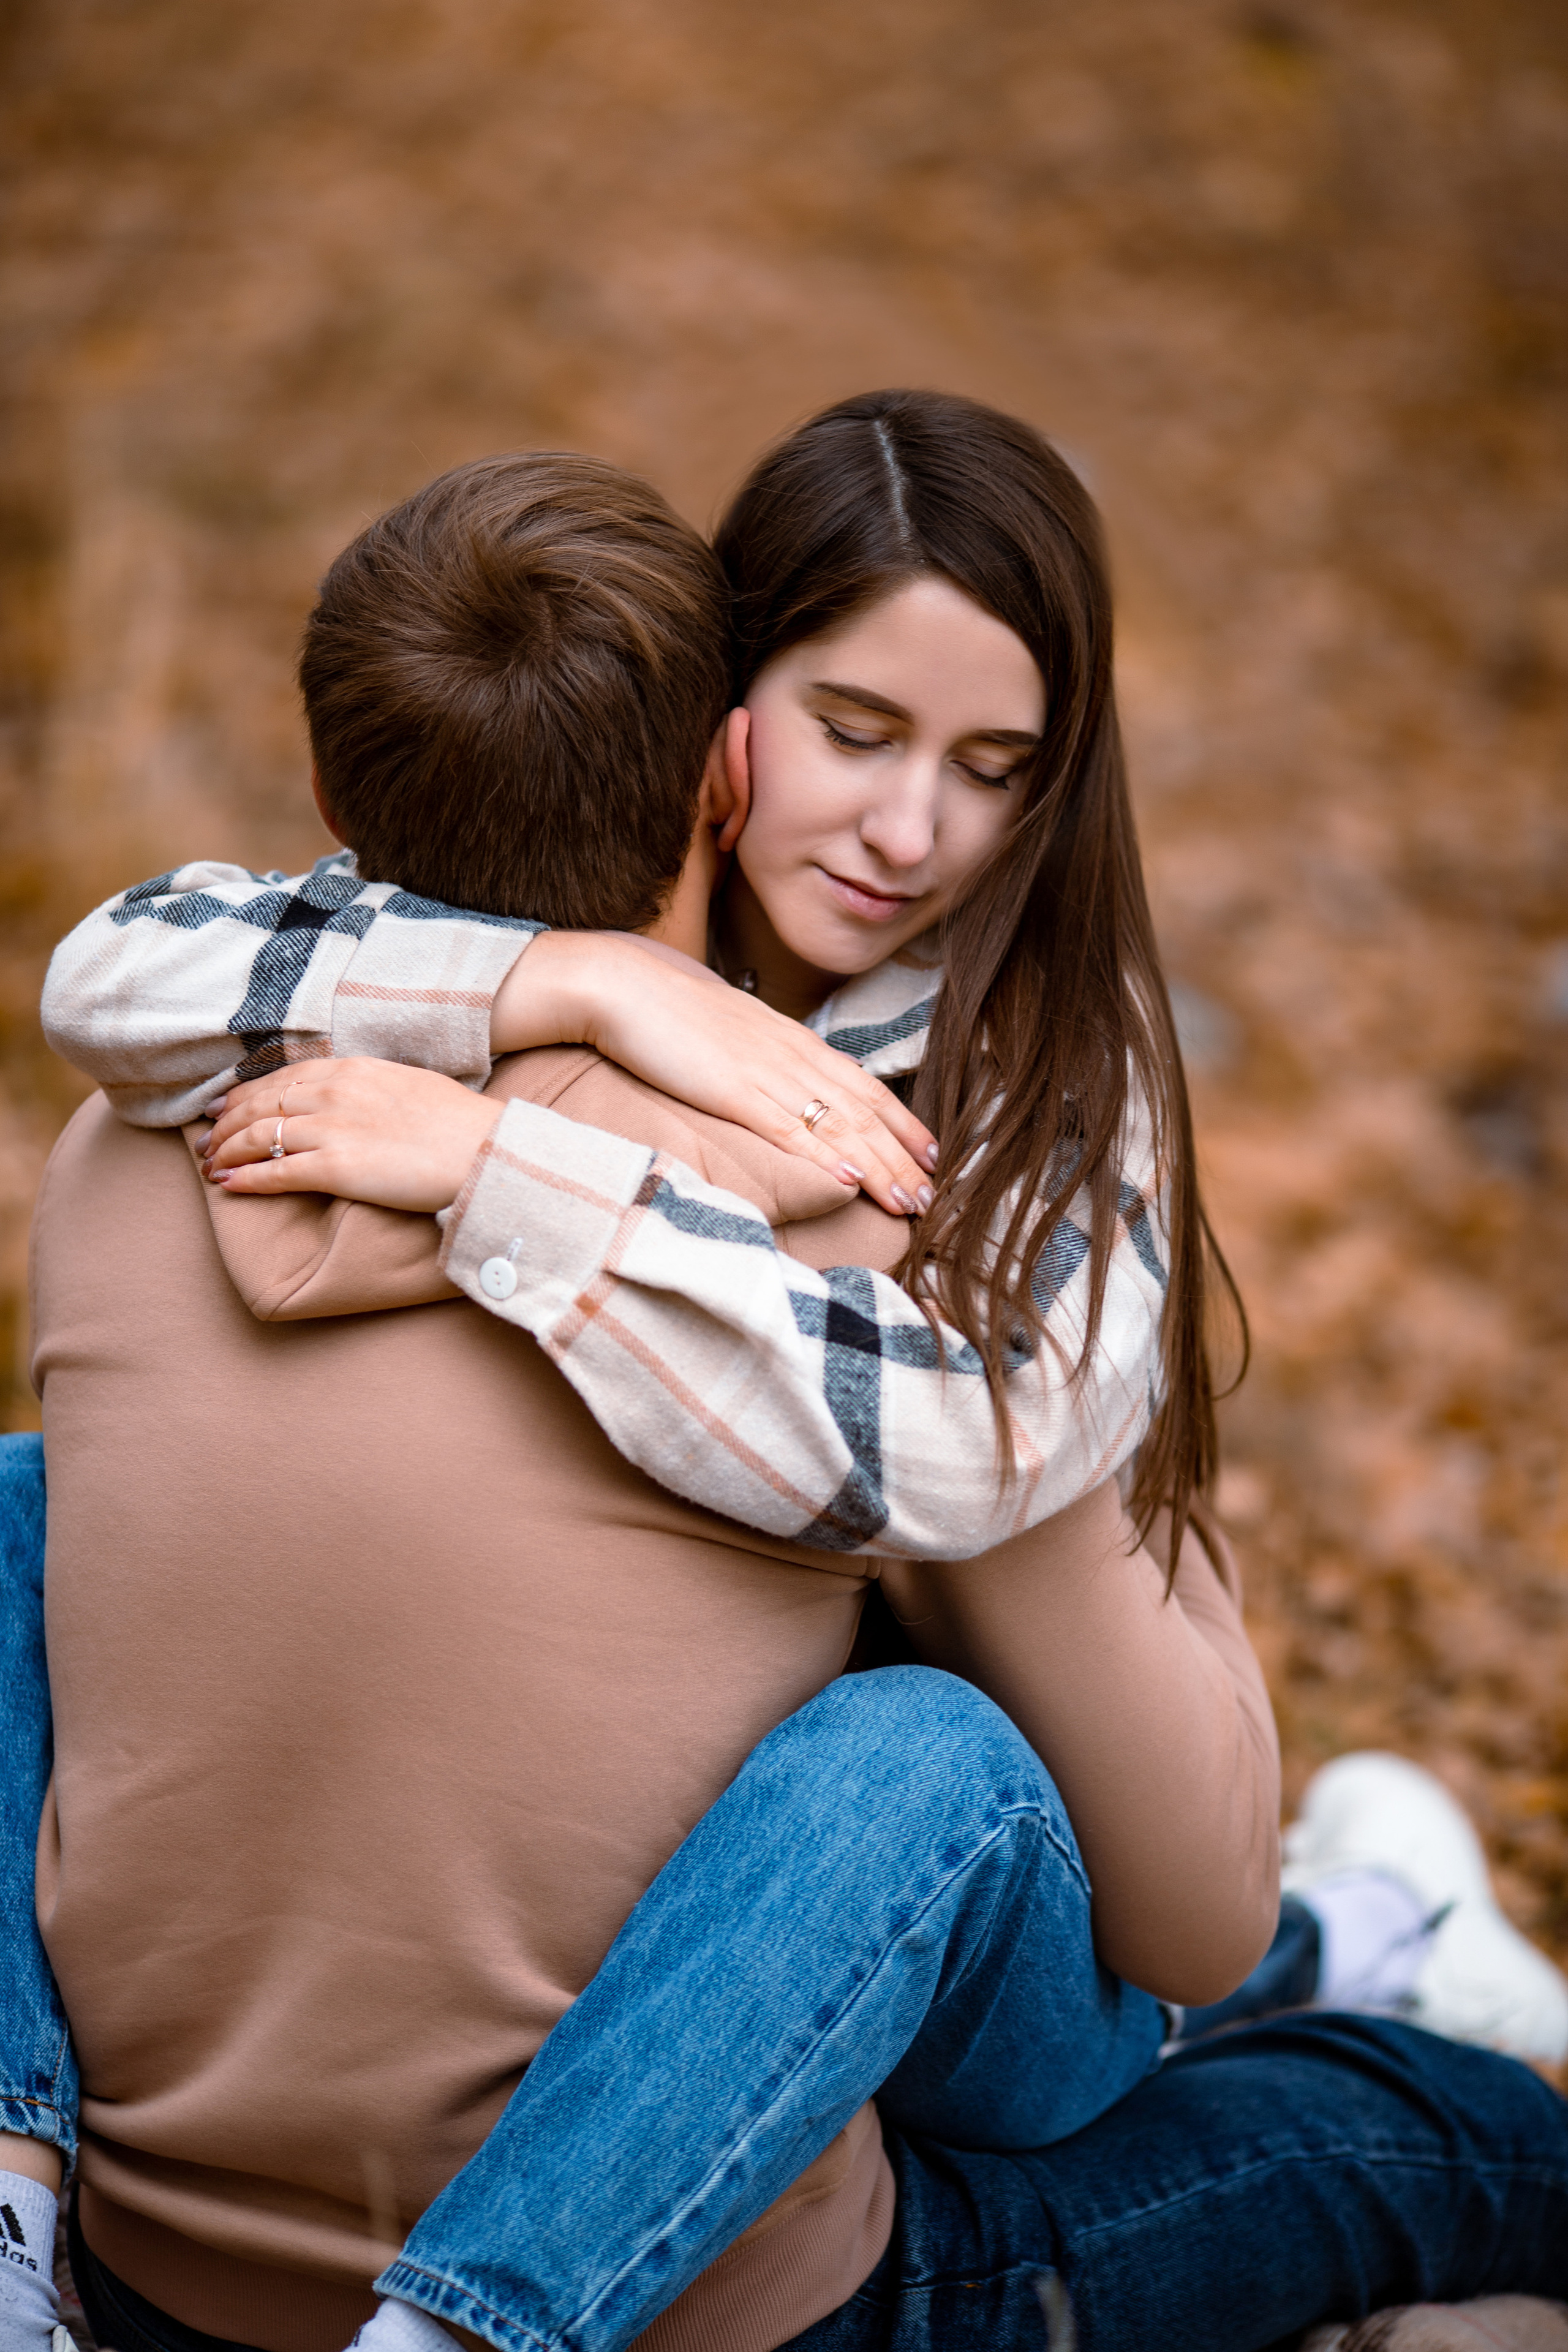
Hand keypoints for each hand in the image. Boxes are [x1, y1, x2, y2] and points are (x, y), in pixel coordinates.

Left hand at [201, 1060, 498, 1211]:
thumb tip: (355, 1098)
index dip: (245, 1094)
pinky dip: (246, 1178)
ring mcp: (333, 1128)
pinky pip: (277, 1171)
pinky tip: (228, 1185)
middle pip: (261, 1104)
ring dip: (227, 1151)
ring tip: (209, 1165)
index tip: (225, 1107)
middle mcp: (334, 1092)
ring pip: (260, 1135)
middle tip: (206, 1140)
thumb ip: (371, 1087)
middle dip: (226, 1124)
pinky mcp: (336, 1168)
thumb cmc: (458, 1124)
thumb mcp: (409, 1084)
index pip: (282, 1077)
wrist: (485, 1150)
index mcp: (353, 1068)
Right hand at [491, 932, 937, 1217]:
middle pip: (862, 1110)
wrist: (618, 982)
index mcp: (788, 1038)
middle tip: (933, 1194)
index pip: (860, 1084)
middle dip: (902, 1155)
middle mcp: (788, 1054)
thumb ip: (759, 1054)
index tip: (928, 1153)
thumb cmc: (663, 1005)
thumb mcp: (726, 1029)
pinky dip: (822, 1156)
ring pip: (838, 1125)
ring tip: (910, 1201)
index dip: (899, 1121)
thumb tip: (777, 1081)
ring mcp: (763, 1072)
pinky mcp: (730, 1090)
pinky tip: (849, 1178)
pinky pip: (786, 1129)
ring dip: (880, 1167)